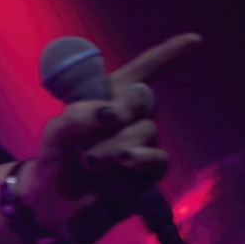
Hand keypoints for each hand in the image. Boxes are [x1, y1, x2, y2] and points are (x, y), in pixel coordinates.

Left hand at [15, 33, 200, 240]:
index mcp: (108, 100)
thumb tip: (108, 113)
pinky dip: (141, 159)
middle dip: (125, 107)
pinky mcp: (145, 175)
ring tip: (90, 161)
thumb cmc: (53, 161)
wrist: (50, 203)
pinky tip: (122, 164)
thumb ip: (77, 115)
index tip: (195, 40)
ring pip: (147, 131)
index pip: (141, 72)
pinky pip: (158, 160)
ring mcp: (139, 147)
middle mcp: (128, 120)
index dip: (168, 55)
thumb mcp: (55, 133)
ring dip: (118, 143)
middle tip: (103, 122)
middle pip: (144, 99)